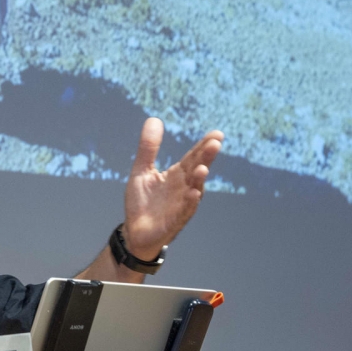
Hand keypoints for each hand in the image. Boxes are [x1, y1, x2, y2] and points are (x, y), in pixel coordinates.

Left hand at [122, 118, 223, 259]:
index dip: (203, 146)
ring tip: (203, 168)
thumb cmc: (142, 201)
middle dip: (206, 158)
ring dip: (199, 180)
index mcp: (177, 175)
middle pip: (196, 170)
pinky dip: (189, 203)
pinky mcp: (173, 221)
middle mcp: (183, 188)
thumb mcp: (142, 170)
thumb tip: (154, 119)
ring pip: (194, 190)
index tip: (217, 134)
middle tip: (215, 143)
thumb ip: (148, 148)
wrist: (134, 231)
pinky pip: (184, 211)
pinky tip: (194, 193)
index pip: (193, 157)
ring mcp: (180, 205)